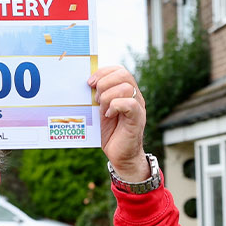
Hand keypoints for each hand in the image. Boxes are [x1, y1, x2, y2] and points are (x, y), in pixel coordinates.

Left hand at [90, 65, 149, 181]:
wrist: (121, 155)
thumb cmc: (110, 133)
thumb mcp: (101, 110)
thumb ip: (98, 96)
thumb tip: (87, 83)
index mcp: (126, 91)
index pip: (119, 70)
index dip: (103, 72)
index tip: (89, 83)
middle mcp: (135, 96)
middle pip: (123, 74)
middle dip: (104, 83)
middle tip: (96, 98)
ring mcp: (138, 107)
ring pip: (125, 88)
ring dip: (108, 97)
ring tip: (103, 109)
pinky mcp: (138, 119)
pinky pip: (130, 104)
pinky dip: (115, 106)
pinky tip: (108, 115)